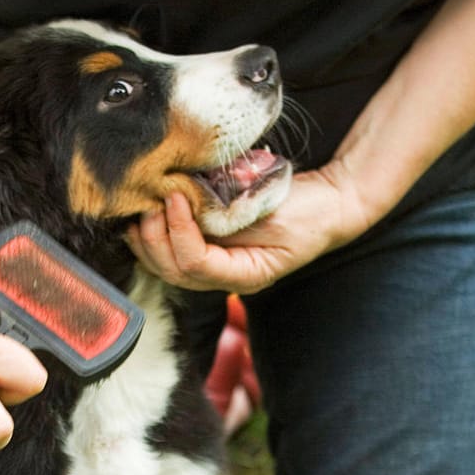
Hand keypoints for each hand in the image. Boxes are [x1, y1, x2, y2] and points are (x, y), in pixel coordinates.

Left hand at [127, 165, 377, 293]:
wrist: (332, 204)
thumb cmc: (310, 211)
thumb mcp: (274, 214)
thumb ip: (231, 219)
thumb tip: (186, 209)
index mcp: (245, 276)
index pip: (195, 263)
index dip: (178, 230)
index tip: (175, 196)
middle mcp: (226, 278)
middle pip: (173, 270)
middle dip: (153, 237)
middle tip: (149, 201)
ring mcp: (218, 268)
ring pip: (166, 266)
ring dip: (148, 238)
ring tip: (142, 206)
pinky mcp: (213, 250)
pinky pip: (174, 250)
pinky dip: (157, 233)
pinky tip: (148, 212)